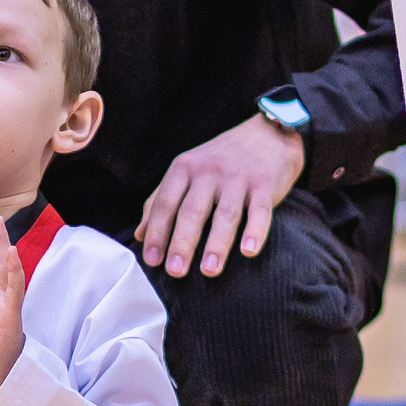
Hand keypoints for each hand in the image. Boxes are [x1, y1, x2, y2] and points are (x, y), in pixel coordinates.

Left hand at [135, 113, 303, 279]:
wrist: (266, 135)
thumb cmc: (220, 161)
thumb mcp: (186, 172)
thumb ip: (161, 200)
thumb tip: (140, 235)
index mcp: (184, 168)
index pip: (165, 202)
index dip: (156, 231)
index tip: (152, 260)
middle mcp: (209, 171)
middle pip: (192, 210)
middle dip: (182, 242)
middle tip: (175, 270)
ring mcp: (238, 177)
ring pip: (225, 214)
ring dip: (216, 244)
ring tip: (209, 270)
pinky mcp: (264, 184)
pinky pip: (259, 210)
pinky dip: (255, 231)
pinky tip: (248, 251)